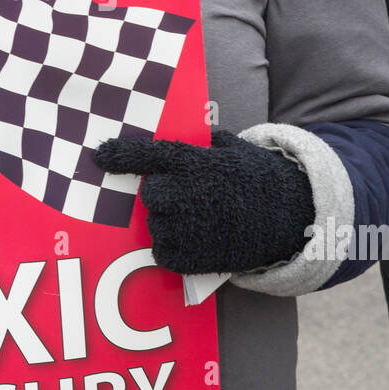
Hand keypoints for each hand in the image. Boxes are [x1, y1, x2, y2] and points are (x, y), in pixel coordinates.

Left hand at [94, 130, 314, 274]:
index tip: (99, 154)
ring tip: (198, 220)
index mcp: (190, 163)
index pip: (144, 155)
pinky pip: (162, 253)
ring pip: (154, 225)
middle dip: (160, 195)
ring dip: (167, 222)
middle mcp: (182, 194)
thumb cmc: (257, 179)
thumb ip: (203, 143)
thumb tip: (183, 132)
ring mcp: (184, 228)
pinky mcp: (189, 258)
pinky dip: (172, 248)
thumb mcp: (233, 149)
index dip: (118, 155)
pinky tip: (194, 240)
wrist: (289, 218)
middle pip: (149, 194)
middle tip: (183, 197)